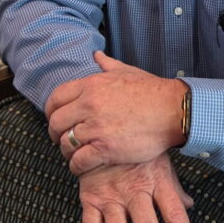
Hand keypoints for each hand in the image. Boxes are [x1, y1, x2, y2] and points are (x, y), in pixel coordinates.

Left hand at [46, 52, 186, 173]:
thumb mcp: (127, 71)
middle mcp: (89, 105)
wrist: (172, 110)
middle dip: (55, 133)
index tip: (55, 119)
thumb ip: (107, 64)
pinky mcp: (106, 148)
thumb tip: (96, 55)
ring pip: (66, 143)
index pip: (56, 98)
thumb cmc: (151, 91)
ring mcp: (96, 127)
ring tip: (73, 154)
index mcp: (91, 86)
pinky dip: (76, 166)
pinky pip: (79, 161)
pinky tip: (81, 166)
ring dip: (66, 151)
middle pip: (56, 122)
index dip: (51, 112)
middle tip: (62, 140)